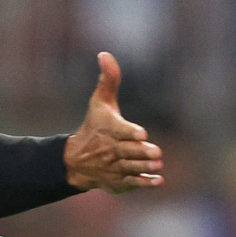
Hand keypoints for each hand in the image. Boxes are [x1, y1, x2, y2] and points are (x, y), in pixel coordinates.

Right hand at [64, 53, 162, 192]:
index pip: (119, 131)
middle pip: (127, 151)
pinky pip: (132, 183)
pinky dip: (144, 183)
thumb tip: (105, 54)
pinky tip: (158, 181)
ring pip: (131, 167)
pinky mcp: (118, 182)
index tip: (142, 134)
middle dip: (142, 152)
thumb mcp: (99, 102)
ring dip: (145, 167)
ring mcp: (114, 168)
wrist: (76, 160)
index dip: (130, 132)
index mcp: (108, 129)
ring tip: (158, 165)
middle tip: (157, 153)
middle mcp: (110, 150)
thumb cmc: (94, 126)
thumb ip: (108, 79)